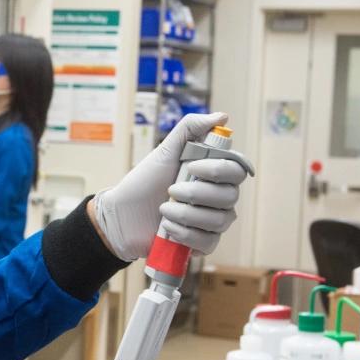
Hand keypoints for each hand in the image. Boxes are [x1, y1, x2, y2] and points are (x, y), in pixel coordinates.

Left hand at [93, 113, 247, 260]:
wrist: (122, 213)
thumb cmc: (145, 181)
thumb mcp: (165, 150)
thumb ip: (190, 129)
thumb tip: (222, 116)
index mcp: (214, 174)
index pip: (237, 170)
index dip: (218, 170)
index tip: (191, 167)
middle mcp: (219, 198)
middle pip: (230, 196)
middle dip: (197, 193)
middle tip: (170, 190)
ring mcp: (212, 222)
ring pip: (220, 220)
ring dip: (187, 214)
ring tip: (164, 209)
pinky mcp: (202, 244)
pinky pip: (209, 242)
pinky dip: (186, 234)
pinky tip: (168, 227)